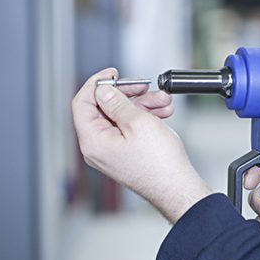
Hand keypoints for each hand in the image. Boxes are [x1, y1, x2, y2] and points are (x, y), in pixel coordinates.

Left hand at [71, 68, 213, 223]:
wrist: (177, 186)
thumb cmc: (159, 163)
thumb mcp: (138, 122)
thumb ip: (117, 102)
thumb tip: (103, 91)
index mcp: (93, 141)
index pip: (82, 103)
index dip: (96, 84)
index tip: (112, 73)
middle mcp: (98, 148)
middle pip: (105, 109)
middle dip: (128, 94)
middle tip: (143, 85)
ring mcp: (112, 152)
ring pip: (122, 117)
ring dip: (143, 105)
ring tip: (163, 101)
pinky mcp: (125, 154)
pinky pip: (130, 129)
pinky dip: (145, 118)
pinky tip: (162, 113)